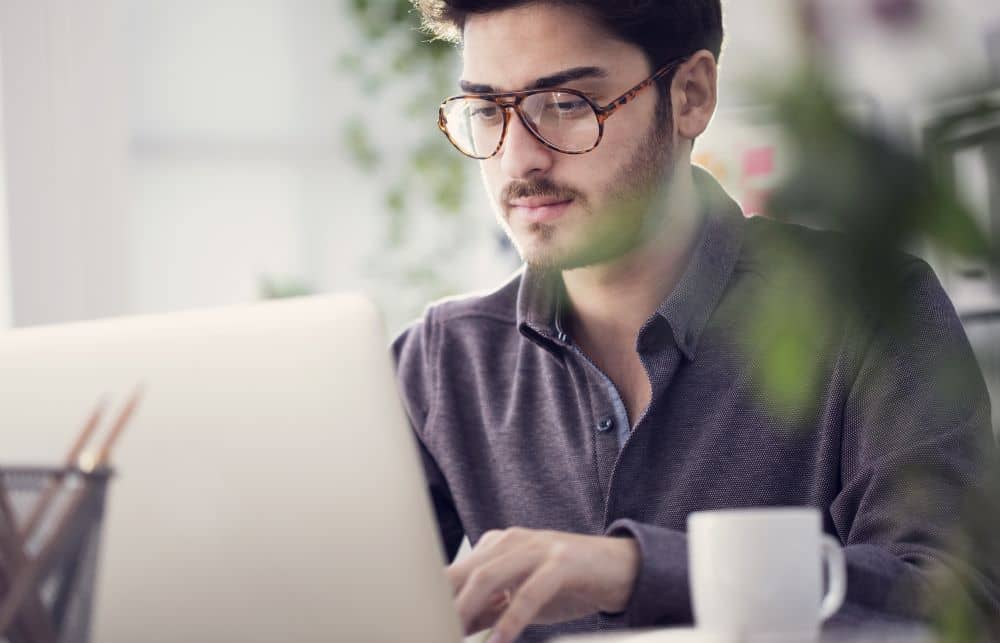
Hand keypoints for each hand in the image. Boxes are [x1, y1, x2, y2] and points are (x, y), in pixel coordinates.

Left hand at [446, 527, 639, 642]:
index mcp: (496, 545)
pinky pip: (529, 593)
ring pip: (489, 578)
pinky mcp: (561, 562)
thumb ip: (488, 609)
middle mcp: (511, 541)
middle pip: (464, 573)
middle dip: (442, 606)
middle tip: (429, 631)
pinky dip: (511, 620)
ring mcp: (536, 548)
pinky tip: (500, 641)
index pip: (455, 572)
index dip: (434, 599)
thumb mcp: (520, 597)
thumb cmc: (566, 583)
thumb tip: (453, 627)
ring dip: (467, 611)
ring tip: (451, 635)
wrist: (619, 568)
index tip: (418, 623)